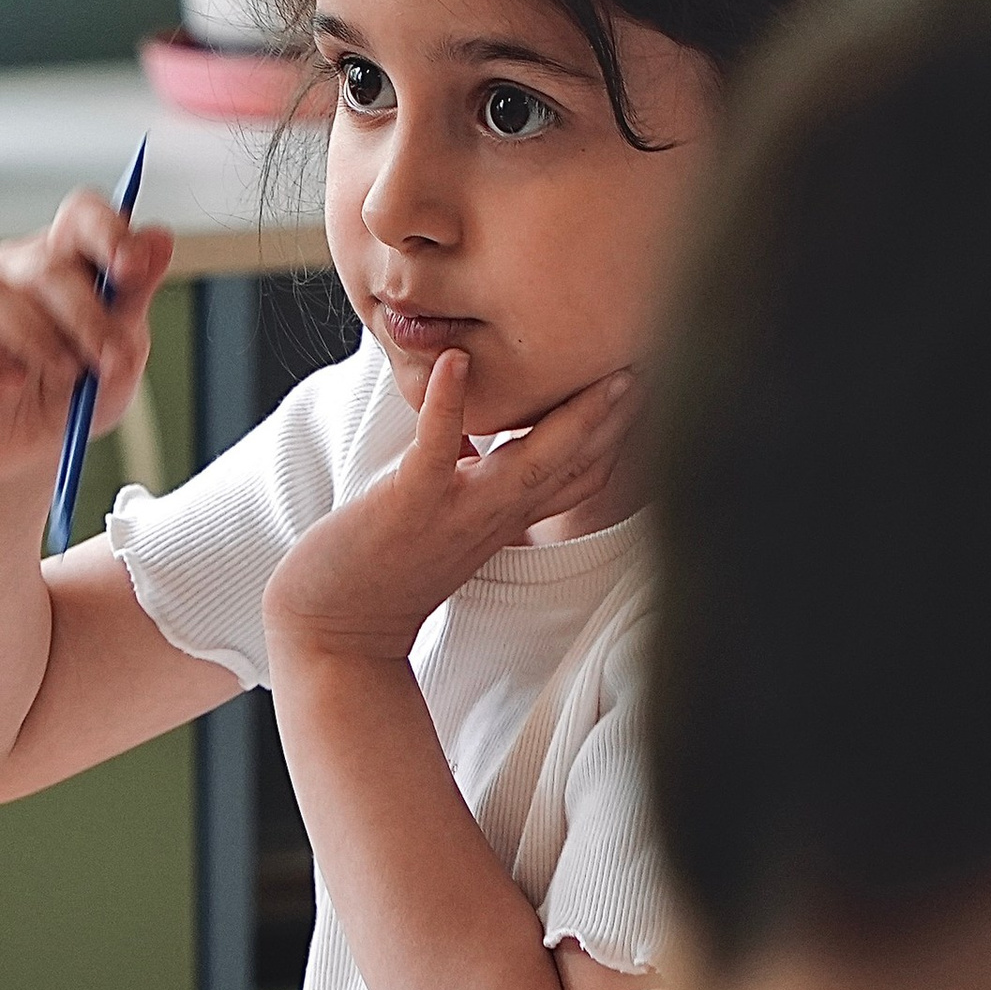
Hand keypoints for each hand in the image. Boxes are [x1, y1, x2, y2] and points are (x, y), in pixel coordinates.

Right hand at [0, 189, 174, 484]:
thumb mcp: (122, 351)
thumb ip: (136, 295)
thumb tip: (160, 239)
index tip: (131, 268)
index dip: (107, 232)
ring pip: (5, 302)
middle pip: (49, 264)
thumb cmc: (74, 392)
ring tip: (66, 377)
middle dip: (88, 317)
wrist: (28, 450)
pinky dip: (0, 371)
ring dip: (47, 347)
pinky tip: (14, 386)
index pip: (80, 216)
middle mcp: (15, 268)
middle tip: (111, 359)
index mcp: (65, 259)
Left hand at [263, 349, 638, 662]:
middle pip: (573, 465)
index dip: (618, 434)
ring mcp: (456, 511)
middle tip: (658, 366)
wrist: (332, 628)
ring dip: (571, 416)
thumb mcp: (443, 518)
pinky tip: (458, 361)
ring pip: (529, 461)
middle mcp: (493, 516)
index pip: (578, 476)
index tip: (649, 387)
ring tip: (604, 369)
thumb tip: (475, 437)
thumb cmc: (380, 568)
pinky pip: (436, 450)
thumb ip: (468, 479)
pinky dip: (448, 406)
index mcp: (503, 516)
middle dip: (619, 418)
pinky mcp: (409, 503)